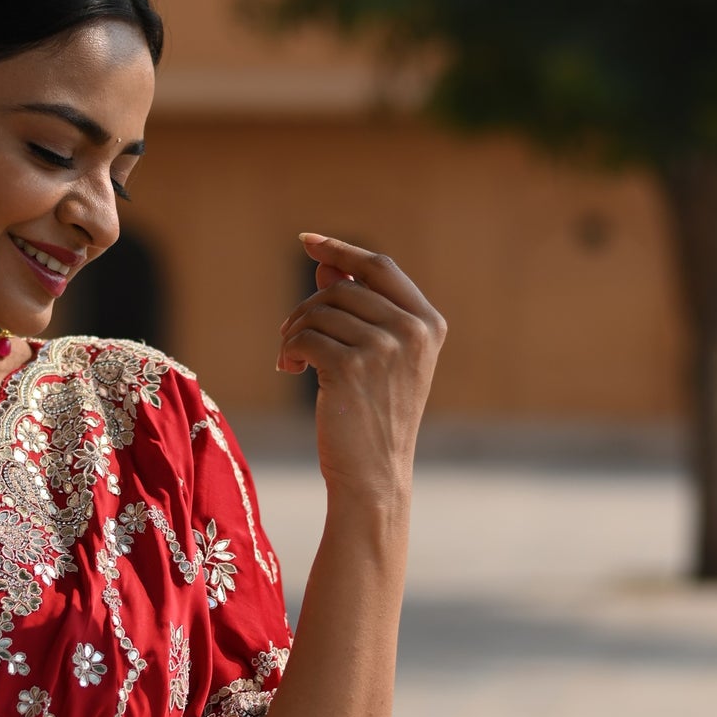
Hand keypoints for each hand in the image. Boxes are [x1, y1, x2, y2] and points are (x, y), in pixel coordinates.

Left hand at [277, 233, 445, 500]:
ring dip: (294, 332)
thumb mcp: (377, 359)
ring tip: (293, 360)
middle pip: (341, 290)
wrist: (374, 476)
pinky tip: (291, 369)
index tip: (308, 241)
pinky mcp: (351, 366)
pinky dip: (288, 351)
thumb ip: (358, 310)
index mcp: (428, 323)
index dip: (341, 250)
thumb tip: (326, 266)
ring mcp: (385, 347)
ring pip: (319, 312)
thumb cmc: (374, 418)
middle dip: (307, 309)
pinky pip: (304, 337)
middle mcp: (412, 331)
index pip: (379, 267)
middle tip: (291, 338)